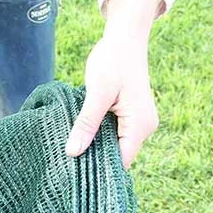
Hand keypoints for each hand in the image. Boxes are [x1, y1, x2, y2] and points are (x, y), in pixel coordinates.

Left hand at [65, 0, 163, 168]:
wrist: (125, 38)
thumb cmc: (113, 60)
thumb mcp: (96, 93)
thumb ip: (86, 123)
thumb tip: (73, 152)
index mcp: (140, 125)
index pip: (121, 162)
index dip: (99, 170)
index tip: (75, 175)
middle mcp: (144, 128)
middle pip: (118, 157)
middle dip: (95, 161)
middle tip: (67, 166)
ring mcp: (139, 123)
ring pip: (115, 147)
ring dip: (95, 149)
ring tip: (72, 153)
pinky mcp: (131, 118)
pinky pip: (114, 136)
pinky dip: (99, 138)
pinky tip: (82, 138)